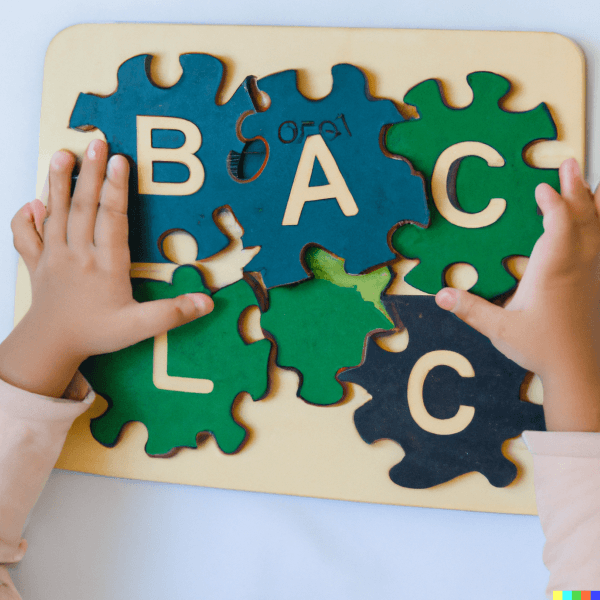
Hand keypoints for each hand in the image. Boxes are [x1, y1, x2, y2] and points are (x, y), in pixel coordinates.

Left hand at [0, 140, 213, 397]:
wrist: (51, 346)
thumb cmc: (97, 333)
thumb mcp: (139, 328)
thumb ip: (172, 314)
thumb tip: (207, 303)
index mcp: (105, 265)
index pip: (112, 220)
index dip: (116, 189)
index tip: (120, 161)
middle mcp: (77, 255)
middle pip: (83, 207)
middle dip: (90, 173)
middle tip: (97, 142)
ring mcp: (53, 257)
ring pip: (55, 213)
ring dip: (58, 183)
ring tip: (63, 154)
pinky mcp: (37, 263)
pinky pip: (25, 236)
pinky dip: (25, 218)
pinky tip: (31, 201)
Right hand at [435, 159, 599, 430]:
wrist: (578, 369)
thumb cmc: (541, 348)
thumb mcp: (499, 330)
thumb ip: (470, 309)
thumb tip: (441, 295)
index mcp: (553, 271)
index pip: (558, 225)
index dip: (552, 202)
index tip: (541, 187)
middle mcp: (577, 266)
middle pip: (582, 217)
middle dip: (575, 188)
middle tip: (569, 164)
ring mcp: (592, 273)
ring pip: (598, 228)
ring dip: (593, 203)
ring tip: (591, 182)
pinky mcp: (596, 282)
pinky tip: (598, 222)